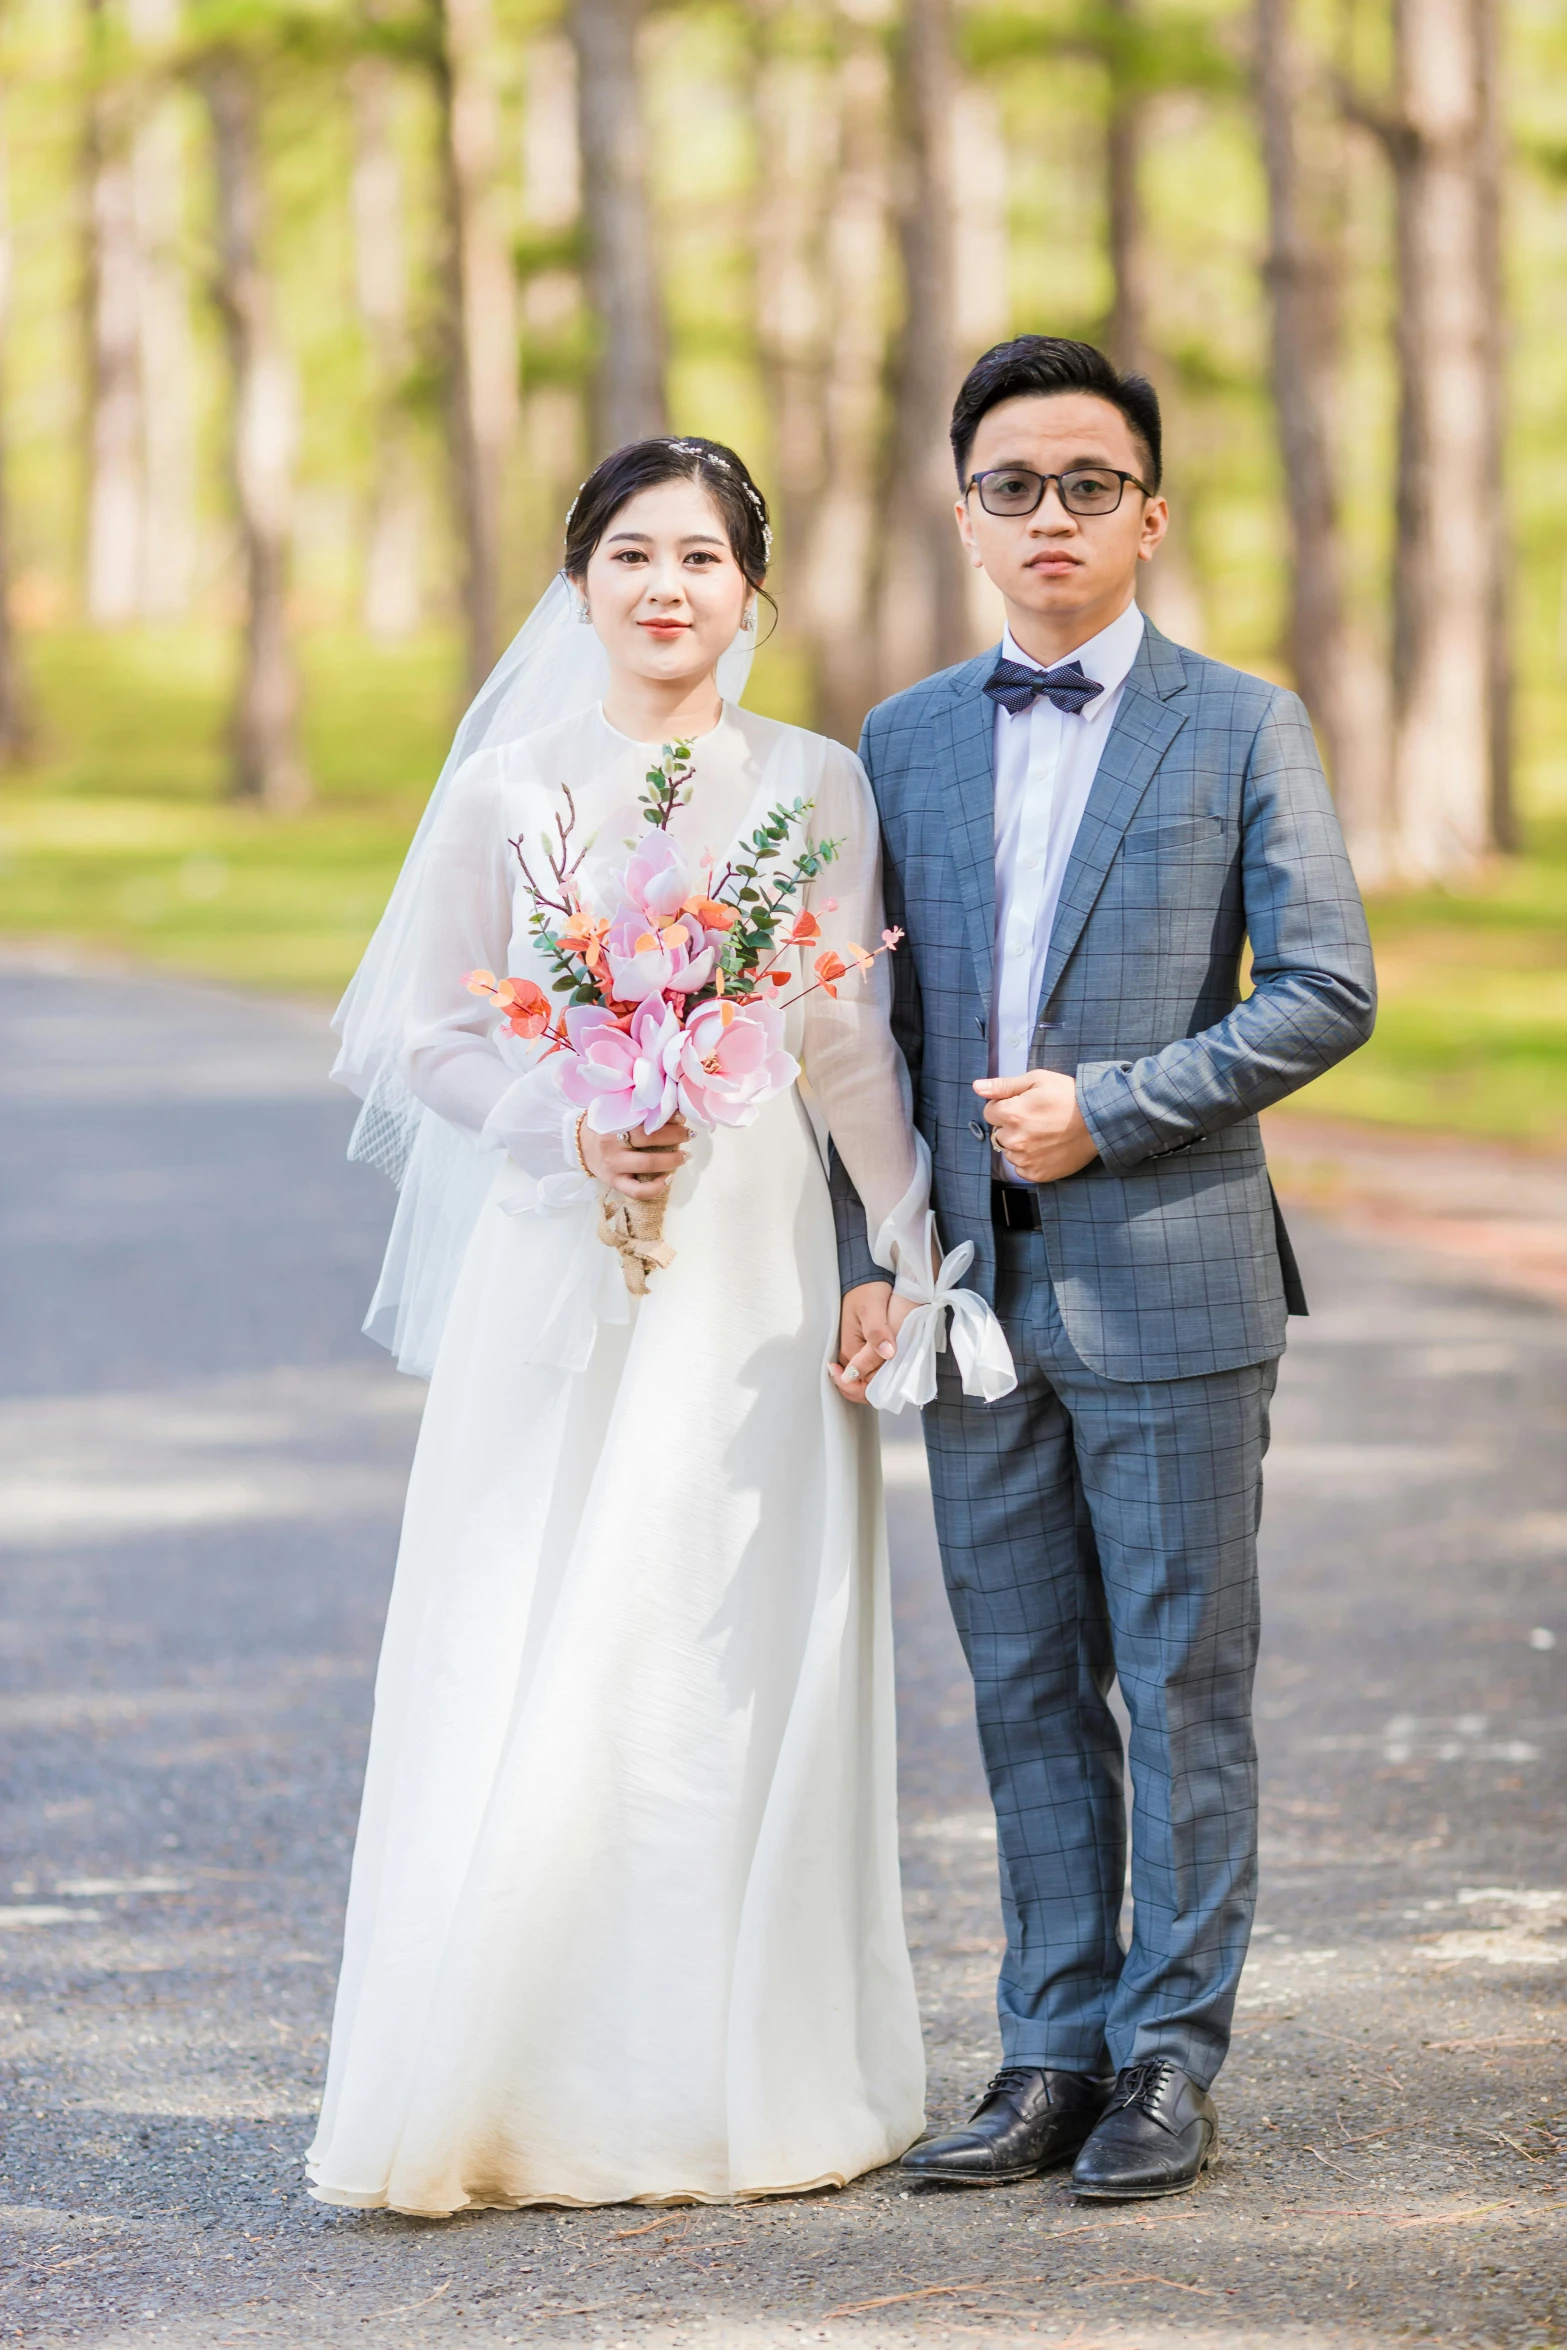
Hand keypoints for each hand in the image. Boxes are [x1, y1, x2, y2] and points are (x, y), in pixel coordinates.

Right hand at [579, 1114, 688, 1201]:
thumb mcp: (614, 1111)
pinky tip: (668, 1179)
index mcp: (612, 1122)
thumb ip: (636, 1110)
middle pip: (649, 1138)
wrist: (577, 1145)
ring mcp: (613, 1165)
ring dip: (672, 1160)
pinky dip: (655, 1187)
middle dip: (675, 1136)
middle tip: (689, 1135)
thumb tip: (669, 1108)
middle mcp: (612, 1144)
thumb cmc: (602, 1125)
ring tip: (685, 1156)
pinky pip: (637, 1191)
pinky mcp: (614, 1182)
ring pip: (647, 1164)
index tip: (681, 1117)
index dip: (667, 1117)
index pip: (645, 1118)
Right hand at [830, 1281, 917, 1404]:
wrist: (866, 1277)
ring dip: (880, 1383)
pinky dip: (880, 1373)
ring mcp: (855, 1352)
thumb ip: (877, 1333)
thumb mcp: (873, 1308)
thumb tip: (887, 1355)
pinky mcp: (863, 1348)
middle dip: (875, 1391)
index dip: (870, 1391)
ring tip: (897, 1374)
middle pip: (859, 1387)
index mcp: (849, 1350)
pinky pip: (870, 1369)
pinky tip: (893, 1367)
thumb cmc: (868, 1290)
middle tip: (897, 1382)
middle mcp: (849, 1355)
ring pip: (866, 1380)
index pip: (857, 1385)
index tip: (889, 1385)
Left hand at [973, 1069, 1098, 1183]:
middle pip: (998, 1133)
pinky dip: (1029, 1160)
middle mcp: (1015, 1140)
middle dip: (1011, 1125)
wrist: (1099, 1120)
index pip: (989, 1112)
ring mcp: (1026, 1159)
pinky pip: (1022, 1168)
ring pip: (1009, 1152)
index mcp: (1012, 1114)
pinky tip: (1045, 1148)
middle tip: (1035, 1119)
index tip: (1022, 1104)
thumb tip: (977, 1087)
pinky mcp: (1038, 1173)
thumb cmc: (1069, 1096)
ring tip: (1043, 1134)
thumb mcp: (1037, 1080)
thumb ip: (1003, 1085)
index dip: (1005, 1105)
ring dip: (1019, 1144)